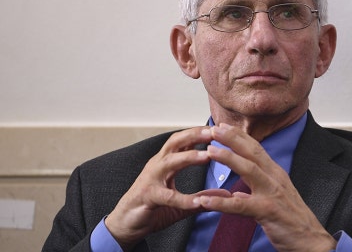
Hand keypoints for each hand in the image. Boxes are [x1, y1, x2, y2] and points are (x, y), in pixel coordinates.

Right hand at [105, 127, 230, 249]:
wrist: (125, 223)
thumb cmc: (151, 207)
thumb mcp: (181, 202)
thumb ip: (202, 197)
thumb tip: (225, 195)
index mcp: (165, 162)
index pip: (183, 140)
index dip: (199, 132)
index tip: (218, 128)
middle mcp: (157, 165)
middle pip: (175, 142)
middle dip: (194, 135)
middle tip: (214, 132)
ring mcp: (151, 179)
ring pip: (169, 162)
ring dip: (189, 157)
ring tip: (207, 155)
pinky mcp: (147, 196)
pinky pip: (166, 196)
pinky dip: (182, 199)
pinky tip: (196, 202)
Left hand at [196, 123, 336, 251]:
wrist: (311, 241)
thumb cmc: (293, 221)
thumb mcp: (277, 198)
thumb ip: (259, 191)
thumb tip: (240, 193)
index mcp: (275, 174)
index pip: (256, 149)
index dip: (239, 136)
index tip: (223, 126)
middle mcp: (275, 179)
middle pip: (252, 152)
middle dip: (232, 139)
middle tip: (213, 129)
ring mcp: (272, 194)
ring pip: (248, 170)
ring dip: (228, 159)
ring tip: (210, 151)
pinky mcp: (268, 211)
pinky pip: (240, 205)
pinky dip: (221, 202)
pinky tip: (206, 200)